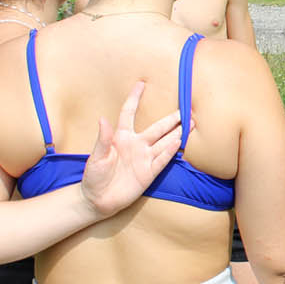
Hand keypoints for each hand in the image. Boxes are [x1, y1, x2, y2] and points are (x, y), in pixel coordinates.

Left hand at [79, 81, 183, 216]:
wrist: (98, 199)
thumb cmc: (93, 176)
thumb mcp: (96, 157)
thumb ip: (103, 139)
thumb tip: (103, 119)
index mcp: (121, 137)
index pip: (129, 113)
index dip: (134, 99)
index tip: (141, 84)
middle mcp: (136, 145)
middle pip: (157, 128)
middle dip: (171, 119)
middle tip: (185, 110)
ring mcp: (144, 159)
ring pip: (164, 142)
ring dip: (177, 133)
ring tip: (191, 123)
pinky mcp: (148, 173)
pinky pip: (162, 160)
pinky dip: (170, 151)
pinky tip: (180, 142)